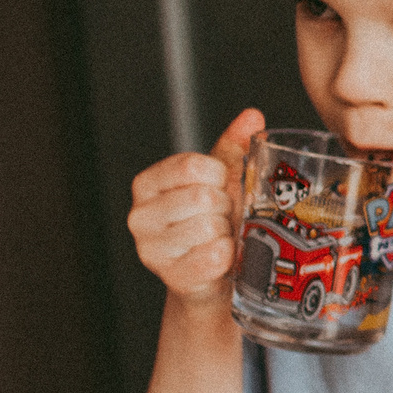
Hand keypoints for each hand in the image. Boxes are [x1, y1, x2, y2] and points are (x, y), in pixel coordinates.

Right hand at [127, 110, 262, 307]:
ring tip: (220, 238)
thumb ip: (232, 148)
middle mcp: (140, 215)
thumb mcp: (219, 181)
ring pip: (209, 227)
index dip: (220, 177)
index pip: (193, 166)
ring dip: (228, 233)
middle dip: (226, 208)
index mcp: (148, 183)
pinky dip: (229, 256)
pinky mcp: (170, 276)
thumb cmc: (214, 222)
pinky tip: (223, 258)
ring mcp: (150, 248)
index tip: (221, 188)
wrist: (213, 277)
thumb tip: (252, 116)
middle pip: (204, 197)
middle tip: (223, 219)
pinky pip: (214, 257)